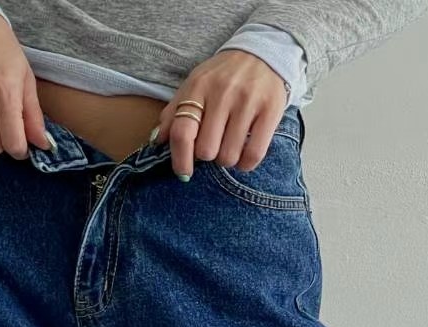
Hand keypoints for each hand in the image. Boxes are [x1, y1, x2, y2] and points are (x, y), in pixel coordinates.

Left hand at [150, 50, 288, 180]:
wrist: (262, 53)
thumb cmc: (223, 76)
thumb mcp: (195, 85)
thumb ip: (174, 111)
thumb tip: (156, 141)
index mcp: (199, 87)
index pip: (182, 132)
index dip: (180, 159)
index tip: (184, 172)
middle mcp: (222, 93)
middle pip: (206, 150)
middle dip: (208, 156)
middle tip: (214, 146)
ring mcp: (247, 101)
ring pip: (229, 156)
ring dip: (227, 160)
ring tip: (230, 147)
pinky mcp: (270, 110)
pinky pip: (253, 154)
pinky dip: (246, 164)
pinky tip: (243, 156)